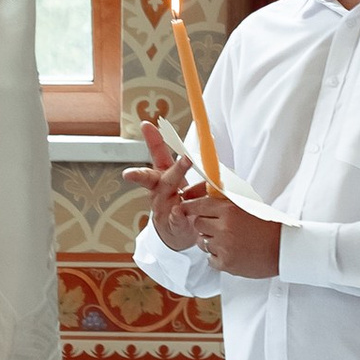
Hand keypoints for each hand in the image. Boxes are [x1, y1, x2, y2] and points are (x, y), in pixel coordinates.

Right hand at [123, 116, 203, 254]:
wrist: (176, 235)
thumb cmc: (181, 204)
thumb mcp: (186, 184)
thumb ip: (197, 168)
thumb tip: (212, 143)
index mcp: (163, 177)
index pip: (157, 155)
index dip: (152, 139)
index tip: (146, 125)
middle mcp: (159, 189)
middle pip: (159, 172)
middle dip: (170, 163)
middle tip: (185, 157)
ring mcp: (163, 207)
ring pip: (167, 191)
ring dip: (176, 179)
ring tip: (186, 168)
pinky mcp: (171, 224)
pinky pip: (175, 218)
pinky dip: (177, 215)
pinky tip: (178, 211)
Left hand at [190, 195, 283, 279]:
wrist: (283, 248)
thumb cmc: (268, 226)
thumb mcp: (249, 206)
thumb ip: (228, 201)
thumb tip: (208, 191)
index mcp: (230, 209)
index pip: (199, 205)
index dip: (189, 207)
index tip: (183, 209)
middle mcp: (224, 226)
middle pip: (198, 224)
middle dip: (204, 226)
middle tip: (216, 228)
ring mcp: (224, 245)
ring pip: (202, 242)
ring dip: (210, 242)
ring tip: (227, 242)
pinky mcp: (226, 262)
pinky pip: (210, 259)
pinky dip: (217, 258)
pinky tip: (231, 253)